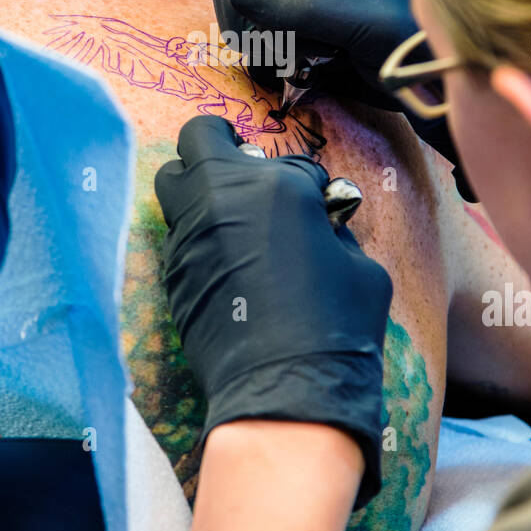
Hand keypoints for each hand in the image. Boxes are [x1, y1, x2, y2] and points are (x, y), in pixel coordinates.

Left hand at [154, 115, 392, 508]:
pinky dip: (196, 234)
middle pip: (198, 139)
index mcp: (277, 188)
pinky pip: (176, 234)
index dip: (309, 182)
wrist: (285, 390)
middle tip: (245, 171)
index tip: (317, 204)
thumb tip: (320, 222)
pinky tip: (222, 260)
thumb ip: (333, 230)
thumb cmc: (336, 326)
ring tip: (227, 212)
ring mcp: (189, 234)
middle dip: (222, 147)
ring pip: (172, 182)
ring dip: (198, 186)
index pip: (292, 161)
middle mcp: (222, 198)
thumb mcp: (358, 265)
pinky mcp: (172, 271)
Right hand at [208, 0, 476, 198]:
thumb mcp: (357, 16)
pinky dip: (272, 58)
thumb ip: (293, 2)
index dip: (248, 10)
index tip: (278, 50)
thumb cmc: (417, 39)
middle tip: (281, 61)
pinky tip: (301, 70)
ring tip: (301, 66)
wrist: (448, 81)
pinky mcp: (307, 15)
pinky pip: (260, 31)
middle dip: (251, 26)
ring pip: (242, 8)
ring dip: (262, 46)